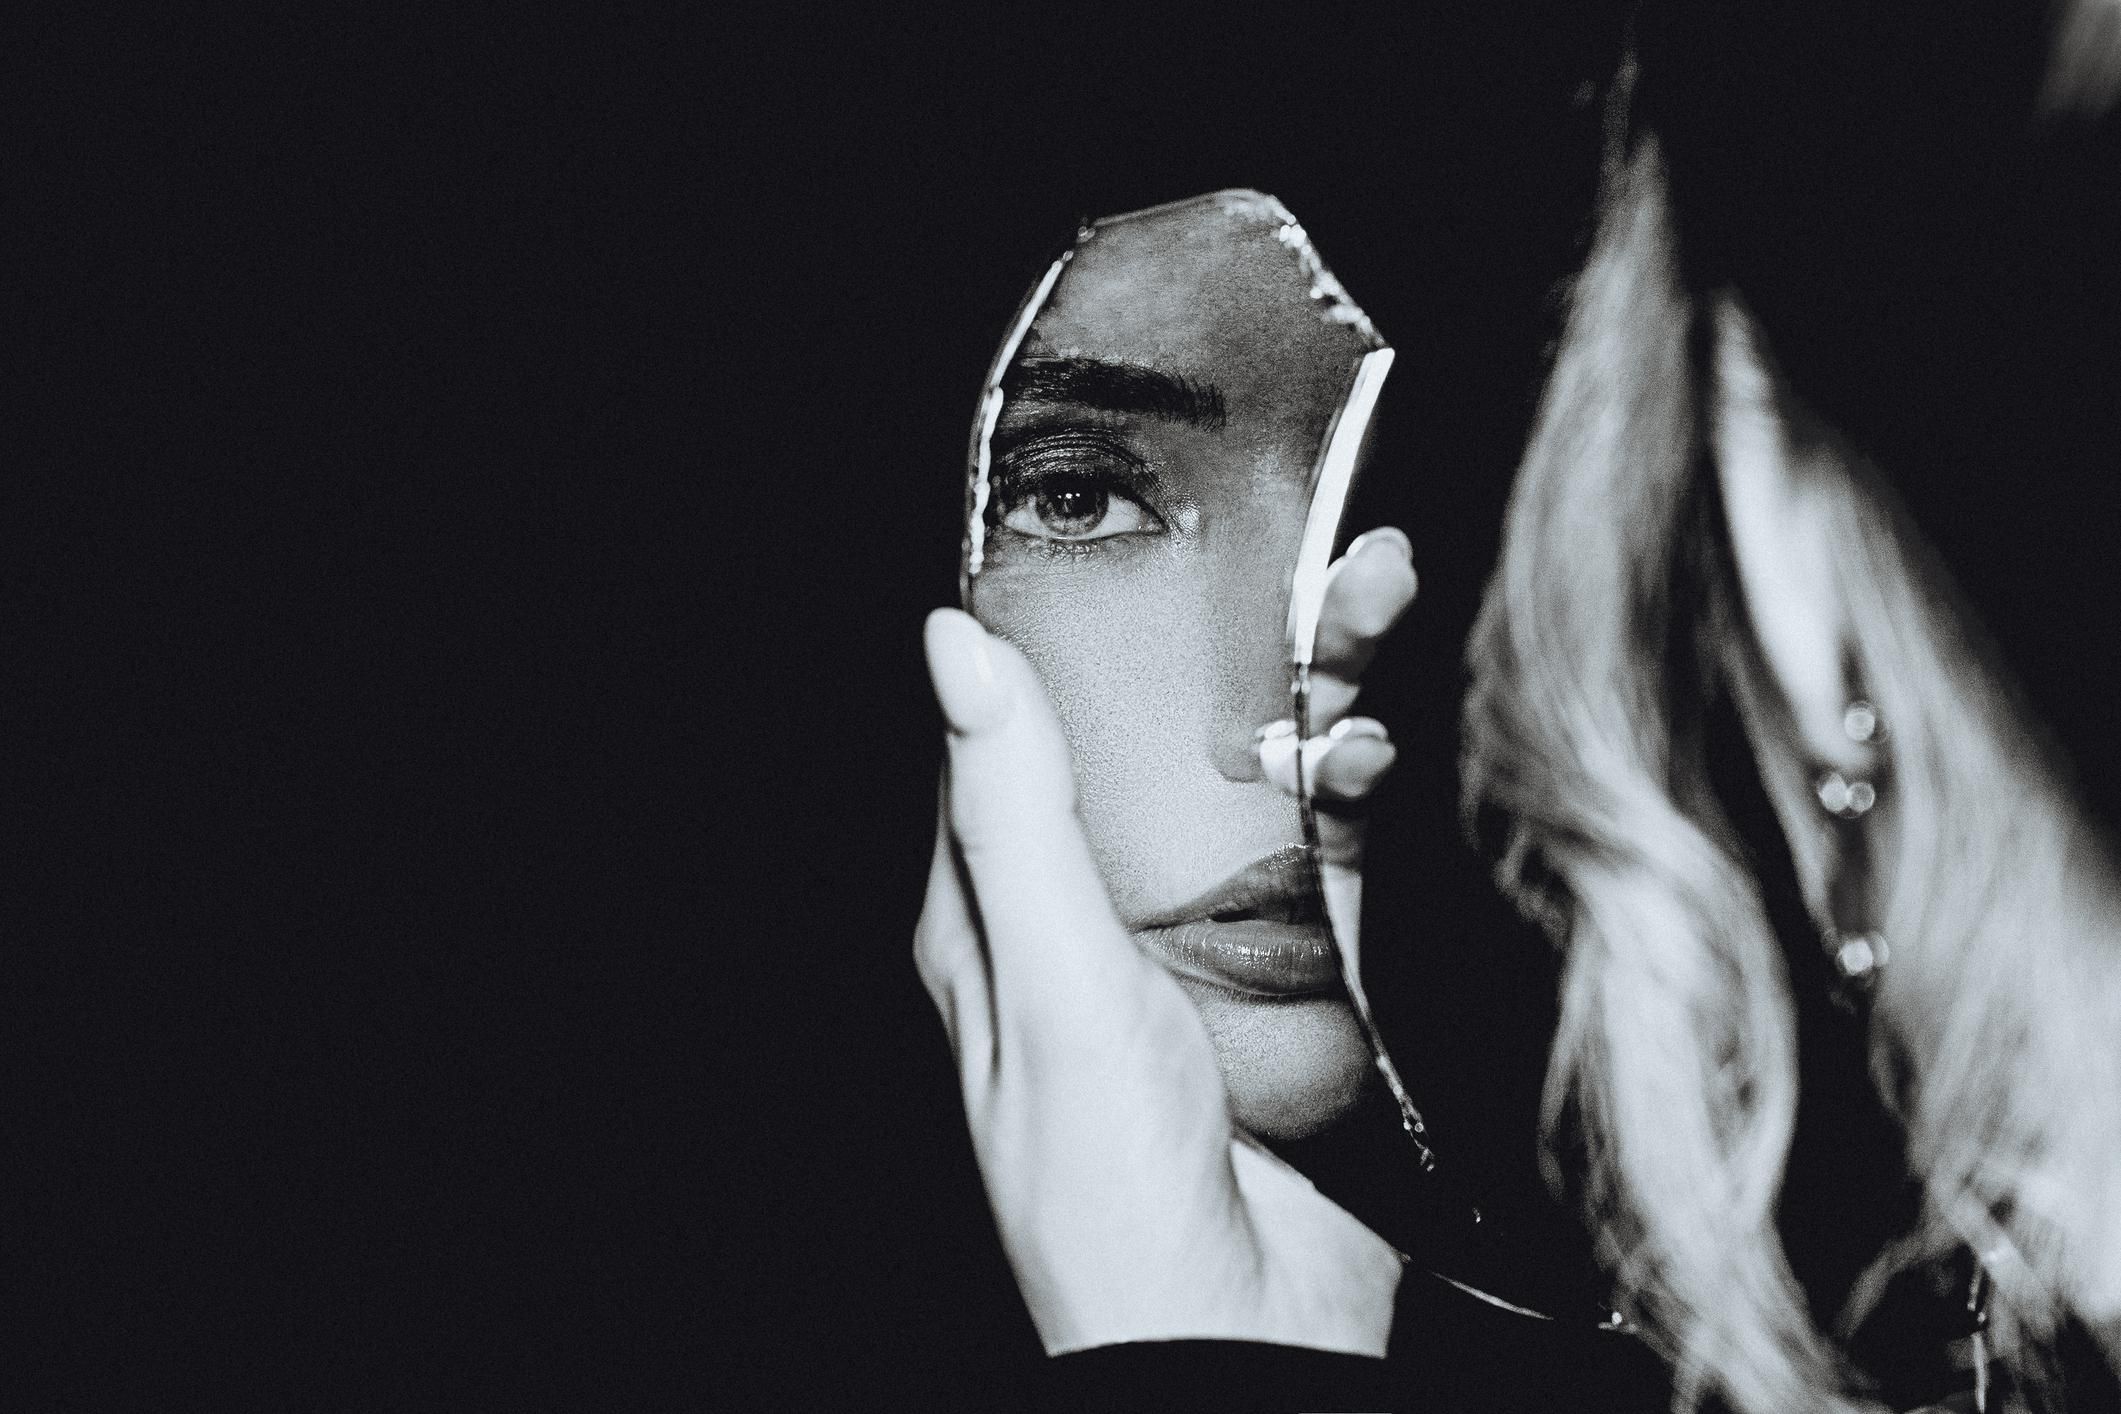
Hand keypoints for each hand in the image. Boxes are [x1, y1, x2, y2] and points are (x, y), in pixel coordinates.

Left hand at [913, 528, 1417, 1356]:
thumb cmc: (1102, 1184)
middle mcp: (1093, 910)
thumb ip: (1011, 812)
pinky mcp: (1295, 978)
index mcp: (996, 906)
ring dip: (1309, 686)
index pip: (1020, 731)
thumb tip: (954, 647)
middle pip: (1156, 737)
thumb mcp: (1044, 977)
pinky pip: (1324, 853)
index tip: (1139, 523)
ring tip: (1372, 593)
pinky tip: (1371, 742)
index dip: (1072, 624)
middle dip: (1230, 635)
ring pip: (1251, 777)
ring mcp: (1198, 941)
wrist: (1234, 1340)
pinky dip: (1349, 786)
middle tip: (1307, 543)